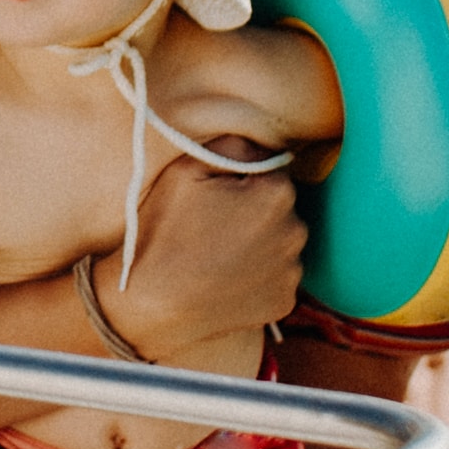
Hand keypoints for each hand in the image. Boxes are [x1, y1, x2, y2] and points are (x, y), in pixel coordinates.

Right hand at [99, 155, 301, 359]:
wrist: (152, 303)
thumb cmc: (166, 231)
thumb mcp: (186, 170)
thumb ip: (232, 145)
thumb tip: (258, 145)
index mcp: (277, 194)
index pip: (270, 172)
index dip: (240, 180)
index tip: (214, 197)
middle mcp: (296, 232)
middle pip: (278, 208)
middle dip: (253, 211)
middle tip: (212, 226)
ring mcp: (292, 272)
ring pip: (279, 244)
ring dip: (258, 244)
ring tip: (217, 255)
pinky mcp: (284, 302)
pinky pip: (276, 278)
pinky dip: (258, 277)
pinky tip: (226, 279)